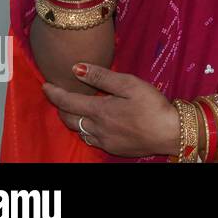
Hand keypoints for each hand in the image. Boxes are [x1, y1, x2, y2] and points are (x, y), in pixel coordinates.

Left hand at [42, 64, 179, 157]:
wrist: (171, 133)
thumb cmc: (153, 106)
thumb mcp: (130, 84)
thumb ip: (102, 77)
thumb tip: (76, 69)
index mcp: (99, 110)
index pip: (67, 102)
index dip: (54, 93)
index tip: (45, 85)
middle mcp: (97, 128)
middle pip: (68, 119)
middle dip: (61, 107)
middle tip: (61, 96)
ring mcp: (104, 141)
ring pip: (78, 131)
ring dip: (73, 119)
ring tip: (76, 109)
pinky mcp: (113, 149)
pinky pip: (91, 139)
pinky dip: (86, 129)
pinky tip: (95, 124)